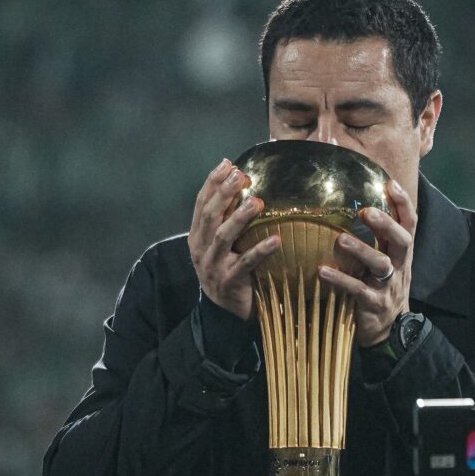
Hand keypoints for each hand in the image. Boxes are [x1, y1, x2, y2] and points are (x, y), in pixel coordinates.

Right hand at [188, 159, 281, 320]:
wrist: (226, 311)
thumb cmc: (230, 269)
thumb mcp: (224, 243)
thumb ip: (228, 218)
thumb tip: (243, 183)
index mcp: (198, 236)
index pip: (201, 203)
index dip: (213, 182)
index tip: (228, 163)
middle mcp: (200, 249)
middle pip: (210, 216)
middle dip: (224, 193)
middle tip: (241, 175)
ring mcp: (212, 267)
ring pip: (223, 237)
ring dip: (240, 217)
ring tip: (257, 202)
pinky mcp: (229, 282)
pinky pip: (245, 264)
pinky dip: (261, 250)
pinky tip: (276, 240)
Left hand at [318, 179, 416, 346]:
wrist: (389, 329)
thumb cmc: (381, 287)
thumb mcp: (386, 261)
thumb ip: (378, 238)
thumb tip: (356, 206)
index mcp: (401, 253)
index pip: (409, 223)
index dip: (403, 203)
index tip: (390, 182)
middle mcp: (399, 266)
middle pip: (401, 240)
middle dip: (386, 224)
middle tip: (366, 211)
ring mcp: (388, 286)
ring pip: (381, 264)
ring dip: (361, 250)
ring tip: (340, 240)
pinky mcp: (373, 304)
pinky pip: (358, 290)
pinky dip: (340, 279)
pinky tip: (322, 271)